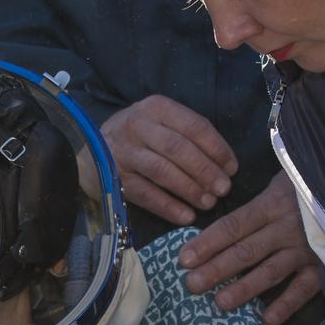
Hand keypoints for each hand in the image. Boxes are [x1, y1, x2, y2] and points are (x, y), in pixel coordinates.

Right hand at [100, 95, 235, 225]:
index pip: (194, 126)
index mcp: (156, 108)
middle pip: (178, 149)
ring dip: (189, 189)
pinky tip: (186, 216)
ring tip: (209, 204)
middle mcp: (138, 126)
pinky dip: (168, 207)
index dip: (217, 149)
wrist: (91, 149)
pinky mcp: (115, 178)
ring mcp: (125, 152)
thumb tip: (224, 165)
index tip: (233, 168)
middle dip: (205, 171)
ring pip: (162, 171)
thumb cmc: (139, 136)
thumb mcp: (160, 122)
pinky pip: (146, 194)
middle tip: (224, 189)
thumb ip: (187, 135)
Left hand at [176, 172, 320, 324]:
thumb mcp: (276, 184)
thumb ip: (252, 205)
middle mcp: (286, 227)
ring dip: (244, 288)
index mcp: (270, 204)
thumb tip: (214, 222)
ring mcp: (304, 247)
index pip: (233, 226)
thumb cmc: (302, 186)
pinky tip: (267, 319)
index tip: (183, 258)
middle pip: (246, 251)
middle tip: (192, 285)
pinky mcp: (322, 263)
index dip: (208, 243)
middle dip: (217, 269)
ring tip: (220, 303)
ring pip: (270, 271)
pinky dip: (287, 303)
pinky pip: (304, 287)